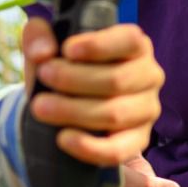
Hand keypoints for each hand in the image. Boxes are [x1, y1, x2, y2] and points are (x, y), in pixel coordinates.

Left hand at [21, 18, 162, 167]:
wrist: (64, 100)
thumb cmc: (62, 64)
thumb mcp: (46, 42)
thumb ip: (39, 36)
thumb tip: (42, 54)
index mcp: (135, 45)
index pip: (129, 41)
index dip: (99, 46)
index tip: (66, 50)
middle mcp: (149, 75)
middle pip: (117, 80)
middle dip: (74, 79)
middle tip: (43, 75)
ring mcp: (147, 110)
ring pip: (115, 114)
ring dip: (73, 111)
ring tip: (40, 106)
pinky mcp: (138, 141)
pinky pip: (118, 150)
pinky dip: (90, 147)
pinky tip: (63, 138)